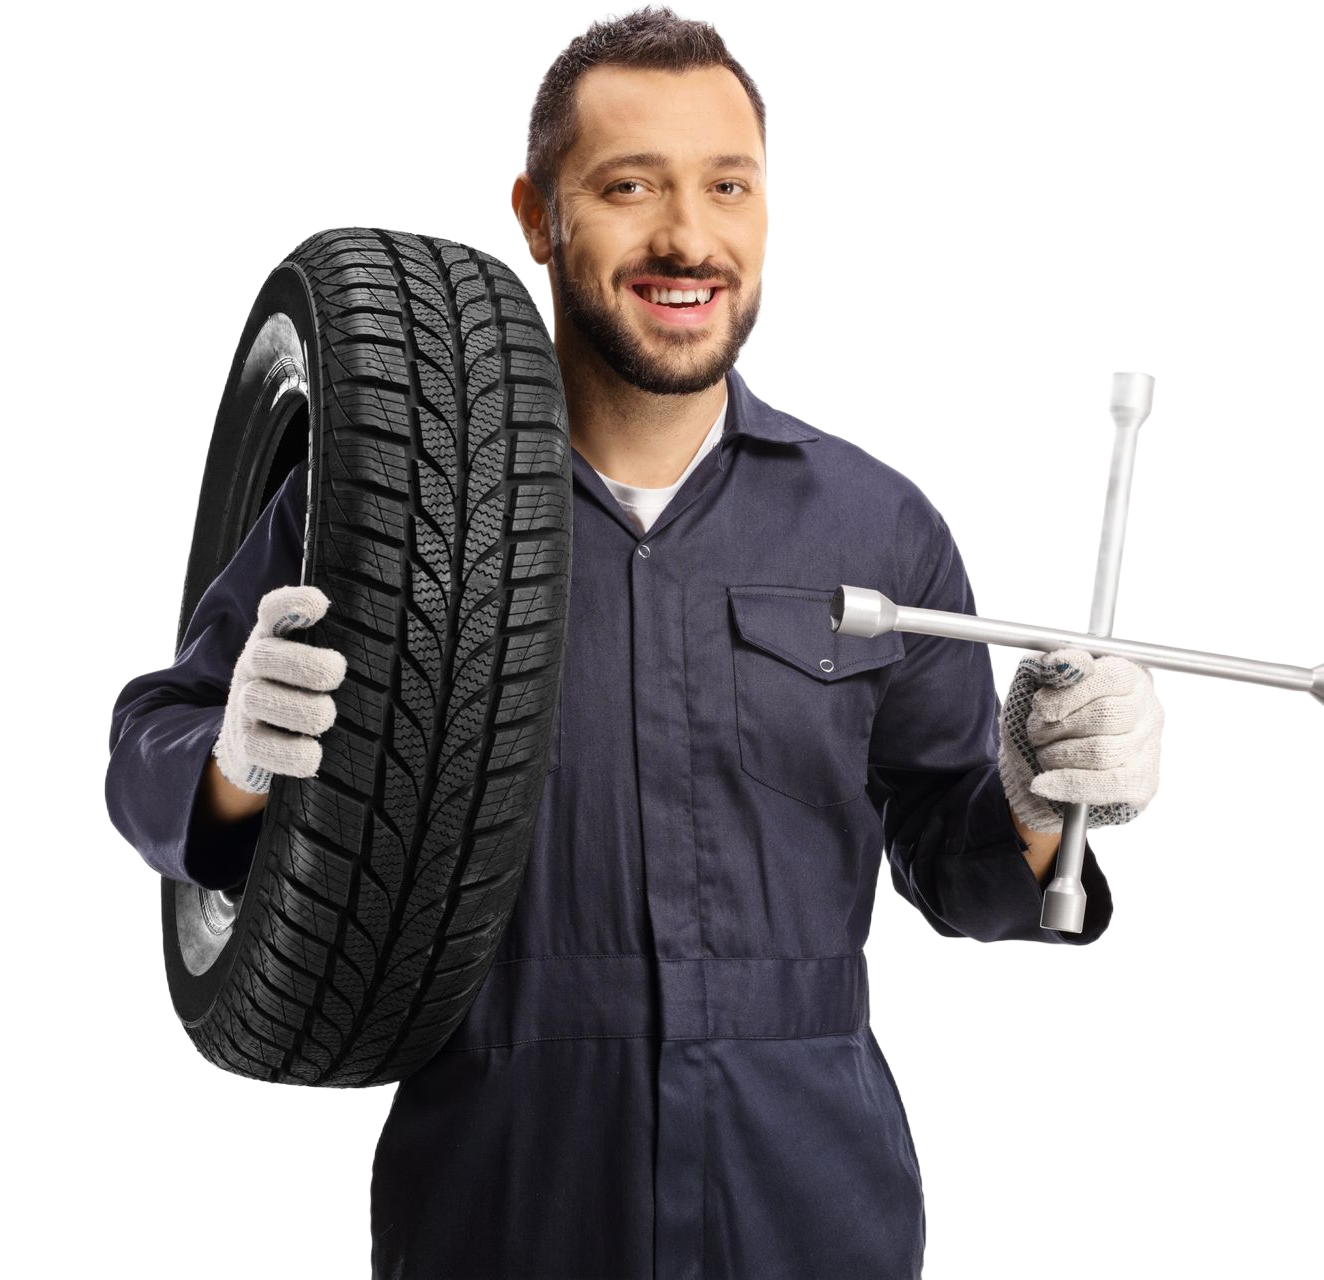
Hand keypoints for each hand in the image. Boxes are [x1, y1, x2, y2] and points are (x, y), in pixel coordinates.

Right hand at [212, 585, 347, 793]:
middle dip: (304, 664)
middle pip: (265, 656)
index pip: (274, 611)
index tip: (319, 604)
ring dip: (299, 709)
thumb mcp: (318, 661)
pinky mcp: (246, 746)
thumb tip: (400, 624)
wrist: (258, 744)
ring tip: (326, 717)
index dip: (291, 603)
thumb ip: (346, 641)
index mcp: (275, 640)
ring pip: (259, 700)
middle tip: (335, 673)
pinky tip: (313, 753)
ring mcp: (245, 707)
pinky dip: (289, 751)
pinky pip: (259, 747)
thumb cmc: (304, 692)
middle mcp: (254, 669)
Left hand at [997, 647, 1167, 835]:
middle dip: (1059, 727)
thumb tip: (1060, 662)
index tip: (1040, 706)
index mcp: (1130, 675)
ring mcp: (1150, 748)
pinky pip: (1107, 785)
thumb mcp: (1040, 680)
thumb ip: (1050, 664)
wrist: (1045, 760)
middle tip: (1035, 732)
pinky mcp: (1143, 783)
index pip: (1114, 676)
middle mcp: (1148, 709)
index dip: (1074, 691)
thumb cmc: (1046, 714)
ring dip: (1058, 754)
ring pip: (1103, 751)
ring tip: (1042, 752)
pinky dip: (1069, 784)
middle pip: (1108, 716)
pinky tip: (1042, 784)